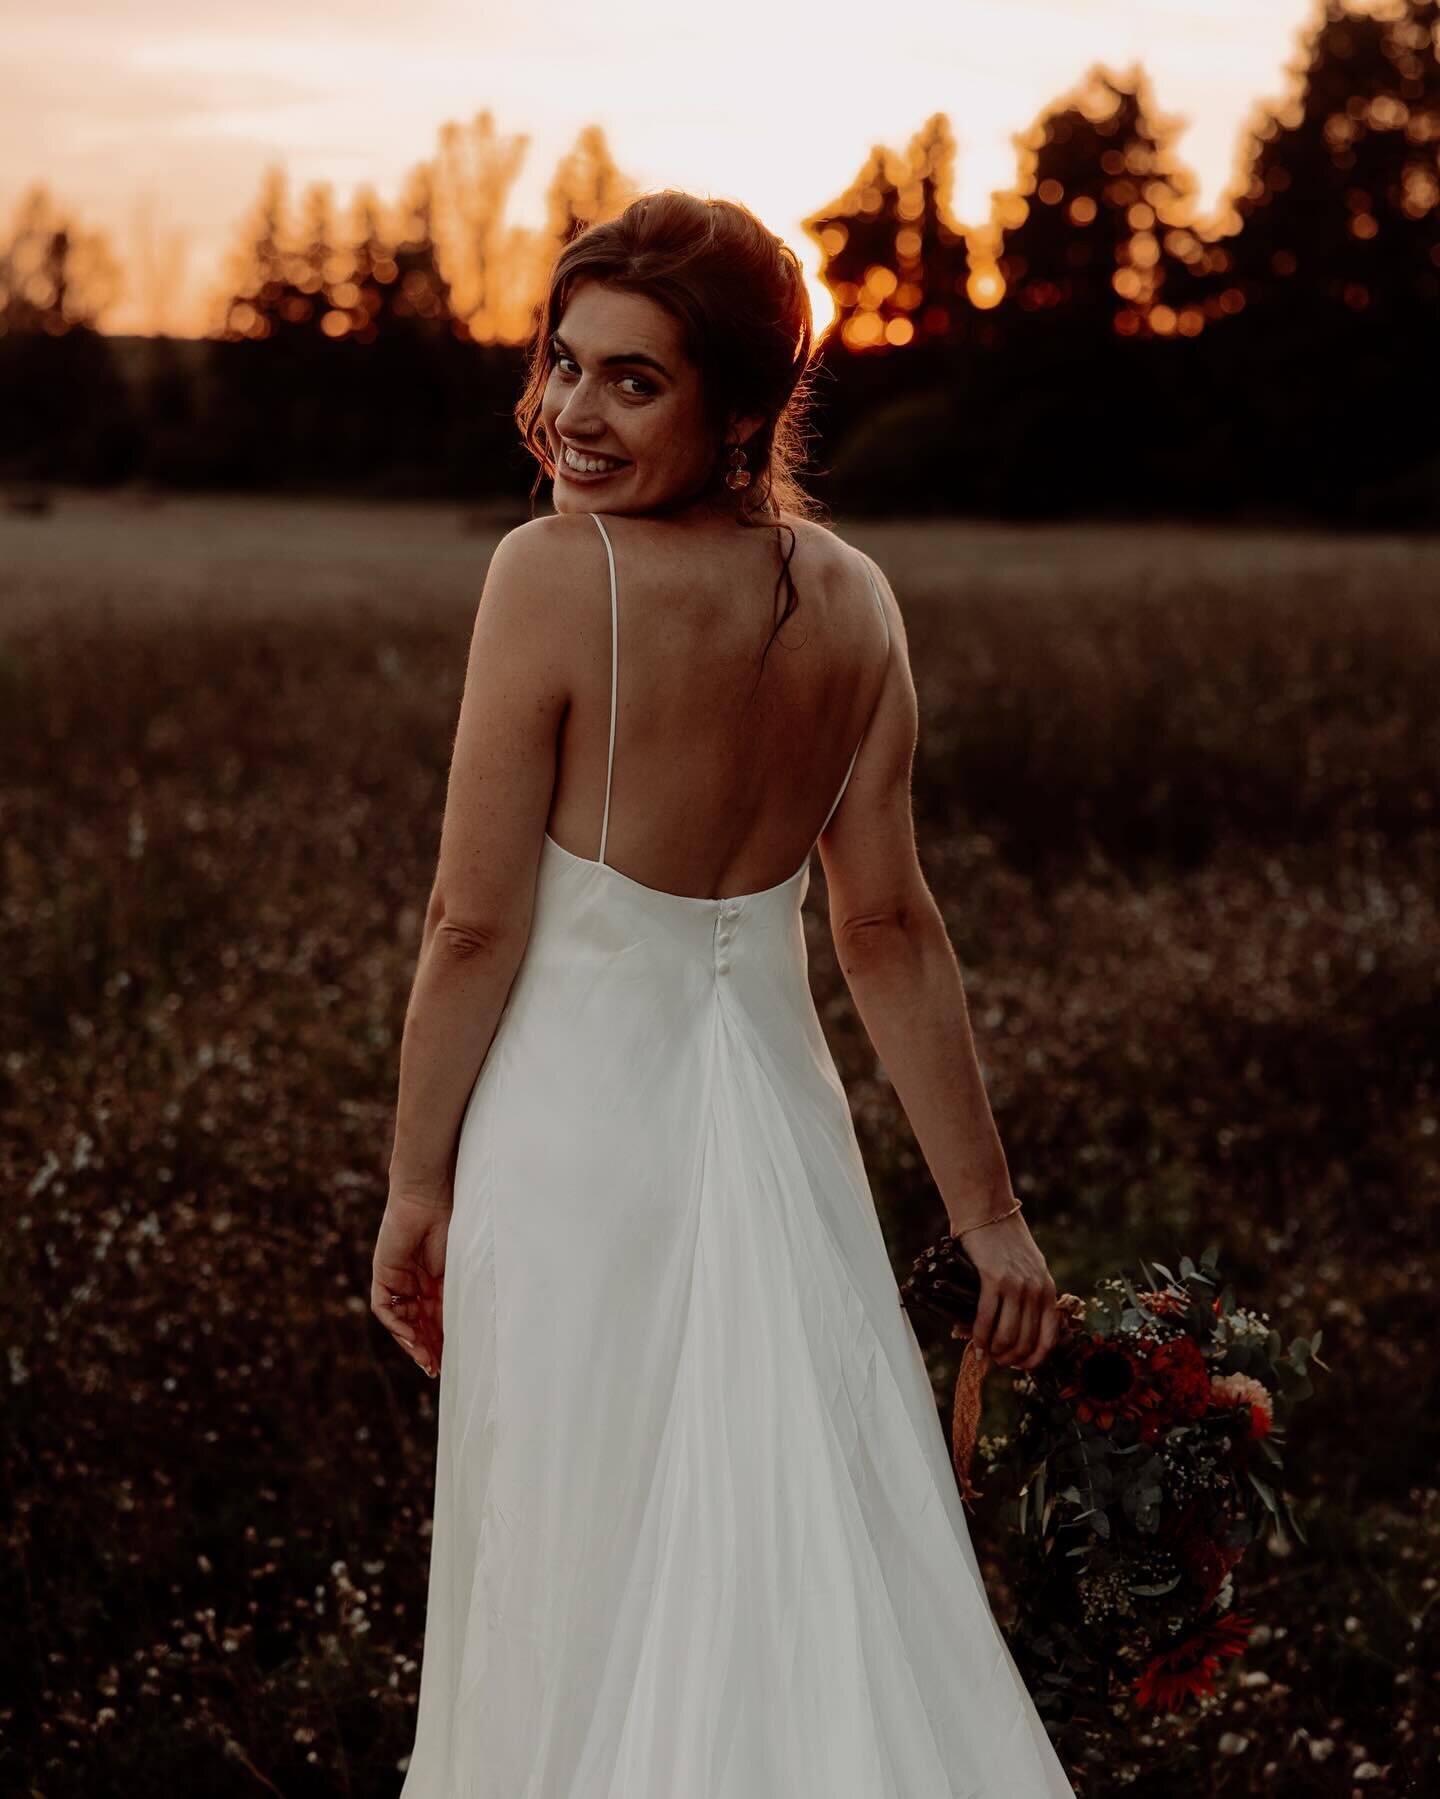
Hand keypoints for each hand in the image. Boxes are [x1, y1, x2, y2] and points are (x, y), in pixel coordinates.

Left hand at [371, 1187, 449, 1378]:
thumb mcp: (457, 1269)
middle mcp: (416, 1285)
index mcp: (437, 1282)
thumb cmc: (451, 1225)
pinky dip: (397, 1325)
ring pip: (402, 1322)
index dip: (443, 1342)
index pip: (437, 1320)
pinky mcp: (384, 1275)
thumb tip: (466, 1331)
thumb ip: (455, 1296)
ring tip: (426, 1359)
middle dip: (427, 1349)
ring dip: (412, 1342)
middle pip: (419, 1325)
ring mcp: (399, 1281)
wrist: (430, 1197)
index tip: (451, 1364)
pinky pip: (385, 1308)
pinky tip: (411, 1338)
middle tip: (437, 1370)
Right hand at [954, 1207, 1059, 1371]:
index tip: (1020, 1366)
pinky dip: (979, 1337)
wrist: (988, 1212)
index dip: (1034, 1359)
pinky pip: (986, 1319)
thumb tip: (1015, 1331)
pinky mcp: (993, 1279)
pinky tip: (974, 1343)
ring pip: (1007, 1335)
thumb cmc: (1005, 1242)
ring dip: (995, 1351)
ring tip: (986, 1354)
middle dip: (1011, 1359)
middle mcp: (1036, 1290)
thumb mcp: (1030, 1268)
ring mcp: (1016, 1285)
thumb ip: (1028, 1296)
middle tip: (998, 1362)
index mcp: (1048, 1289)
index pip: (1049, 1338)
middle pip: (1026, 1341)